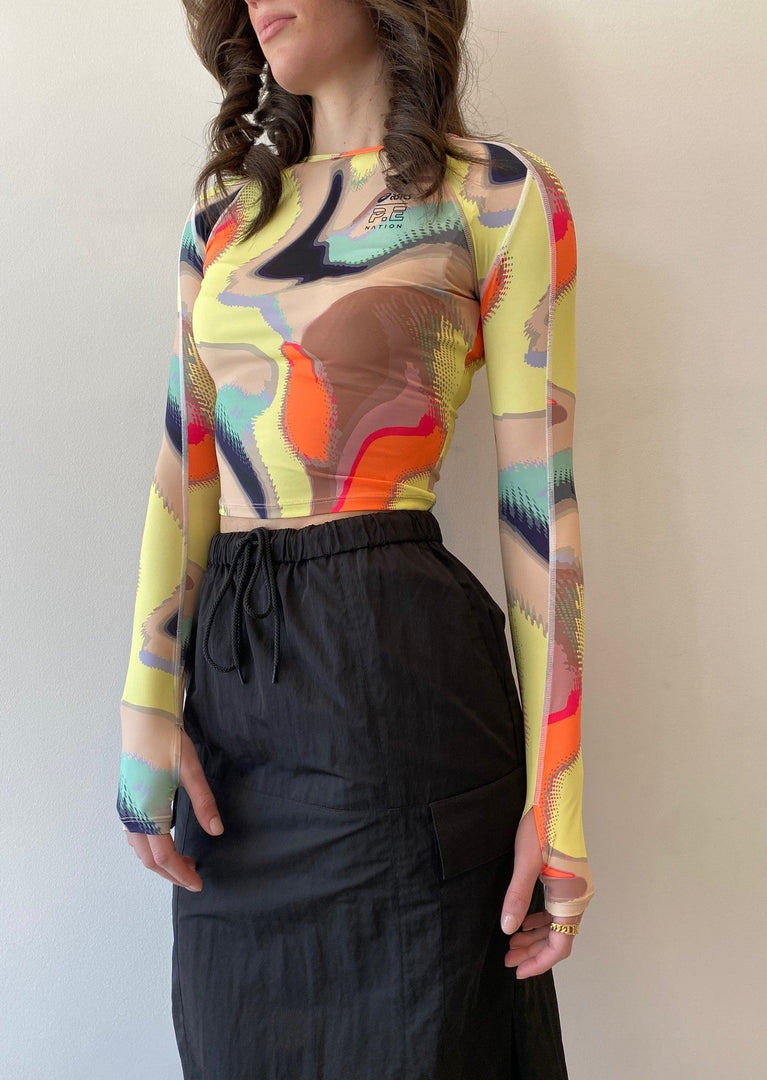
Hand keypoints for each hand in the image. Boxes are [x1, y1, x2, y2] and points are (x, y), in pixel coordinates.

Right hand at [124, 729, 223, 891]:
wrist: (144, 721)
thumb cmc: (168, 744)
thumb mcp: (192, 772)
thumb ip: (204, 804)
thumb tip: (217, 831)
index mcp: (148, 813)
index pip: (164, 857)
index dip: (181, 873)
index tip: (198, 883)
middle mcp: (131, 815)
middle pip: (149, 859)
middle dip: (170, 873)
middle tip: (193, 877)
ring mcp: (125, 809)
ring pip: (139, 849)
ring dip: (159, 862)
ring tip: (182, 861)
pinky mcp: (126, 800)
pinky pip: (134, 836)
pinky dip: (149, 848)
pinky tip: (164, 841)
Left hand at [499, 806, 582, 977]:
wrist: (555, 797)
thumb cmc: (542, 827)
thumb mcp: (526, 863)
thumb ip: (518, 897)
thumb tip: (507, 928)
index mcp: (572, 897)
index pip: (560, 945)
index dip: (539, 962)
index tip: (517, 970)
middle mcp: (578, 897)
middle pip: (558, 938)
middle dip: (532, 952)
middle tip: (507, 958)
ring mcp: (574, 888)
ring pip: (556, 925)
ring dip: (535, 937)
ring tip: (510, 942)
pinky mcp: (567, 879)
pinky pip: (555, 910)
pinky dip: (539, 920)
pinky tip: (523, 921)